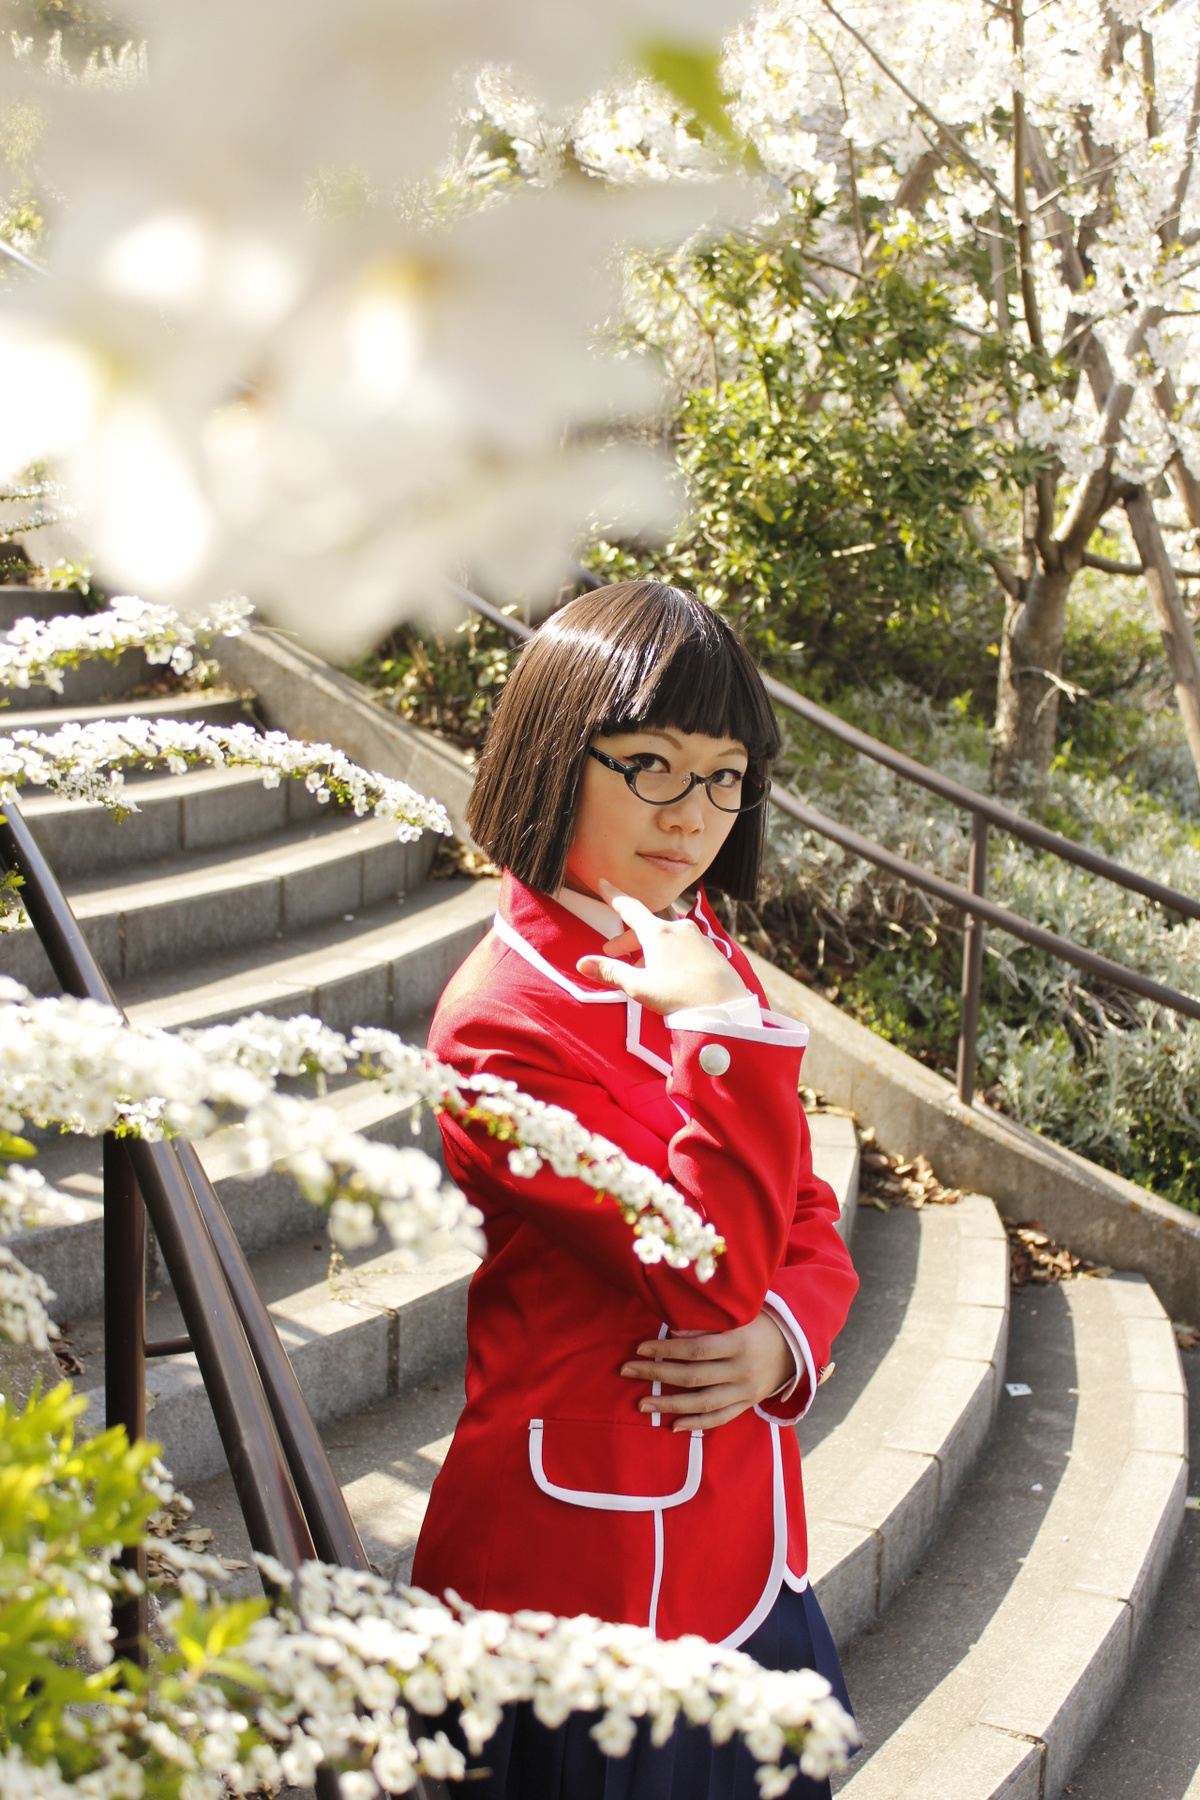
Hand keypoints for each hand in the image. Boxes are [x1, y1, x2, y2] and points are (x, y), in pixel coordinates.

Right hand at [576, 882, 747, 1015]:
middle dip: (628, 938)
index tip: (604, 884)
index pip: (630, 908)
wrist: (726, 1008)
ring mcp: (699, 938)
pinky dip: (670, 953)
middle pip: (647, 926)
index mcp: (659, 932)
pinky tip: (669, 973)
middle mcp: (680, 929)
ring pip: (667, 937)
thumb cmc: (680, 997)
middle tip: (613, 952)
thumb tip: (582, 963)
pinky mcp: (712, 951)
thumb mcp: (639, 986)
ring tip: (642, 969)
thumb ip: (611, 972)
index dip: (614, 897)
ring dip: (650, 948)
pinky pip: (684, 945)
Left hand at [620, 1312, 795, 1431]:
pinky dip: (696, 1424)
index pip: (696, 1349)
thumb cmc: (759, 1325)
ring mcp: (745, 1392)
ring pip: (703, 1403)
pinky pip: (719, 1419)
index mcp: (740, 1343)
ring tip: (642, 1405)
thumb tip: (673, 1334)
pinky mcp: (747, 1405)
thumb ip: (708, 1327)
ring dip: (669, 1405)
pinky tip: (673, 1426)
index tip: (640, 1347)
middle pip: (693, 1377)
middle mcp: (742, 1371)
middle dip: (657, 1374)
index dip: (667, 1349)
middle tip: (627, 1371)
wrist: (794, 1348)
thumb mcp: (740, 1317)